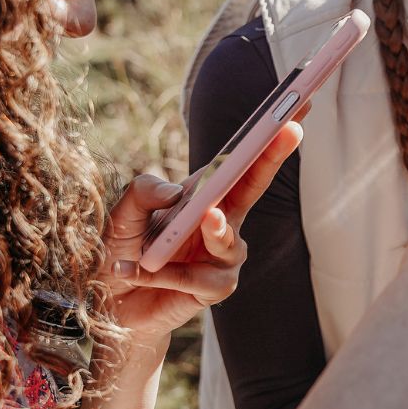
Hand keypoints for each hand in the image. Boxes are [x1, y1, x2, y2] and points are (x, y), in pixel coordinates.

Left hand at [102, 123, 302, 348]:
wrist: (113, 304)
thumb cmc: (125, 250)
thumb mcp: (123, 213)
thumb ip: (143, 192)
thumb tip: (179, 193)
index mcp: (206, 193)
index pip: (241, 159)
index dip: (268, 133)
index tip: (294, 104)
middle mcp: (224, 219)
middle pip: (256, 184)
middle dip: (273, 156)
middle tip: (291, 129)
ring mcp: (225, 254)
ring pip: (229, 238)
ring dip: (216, 230)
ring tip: (205, 218)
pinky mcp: (217, 286)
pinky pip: (197, 277)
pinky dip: (163, 274)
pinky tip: (132, 272)